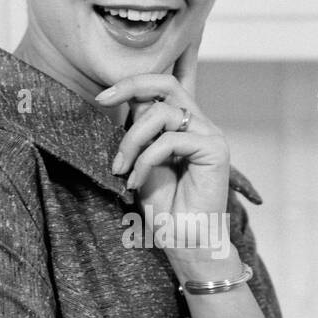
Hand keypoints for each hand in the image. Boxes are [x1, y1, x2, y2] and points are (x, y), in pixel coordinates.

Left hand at [95, 44, 234, 265]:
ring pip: (162, 112)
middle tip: (102, 100)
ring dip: (131, 140)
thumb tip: (123, 102)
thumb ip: (137, 133)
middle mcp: (200, 124)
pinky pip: (171, 139)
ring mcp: (210, 135)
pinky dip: (146, 159)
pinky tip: (135, 182)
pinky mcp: (216, 149)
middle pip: (165, 83)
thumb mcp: (139, 163)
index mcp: (182, 124)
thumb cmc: (162, 208)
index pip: (169, 82)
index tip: (105, 92)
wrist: (184, 242)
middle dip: (130, 86)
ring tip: (121, 169)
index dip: (141, 75)